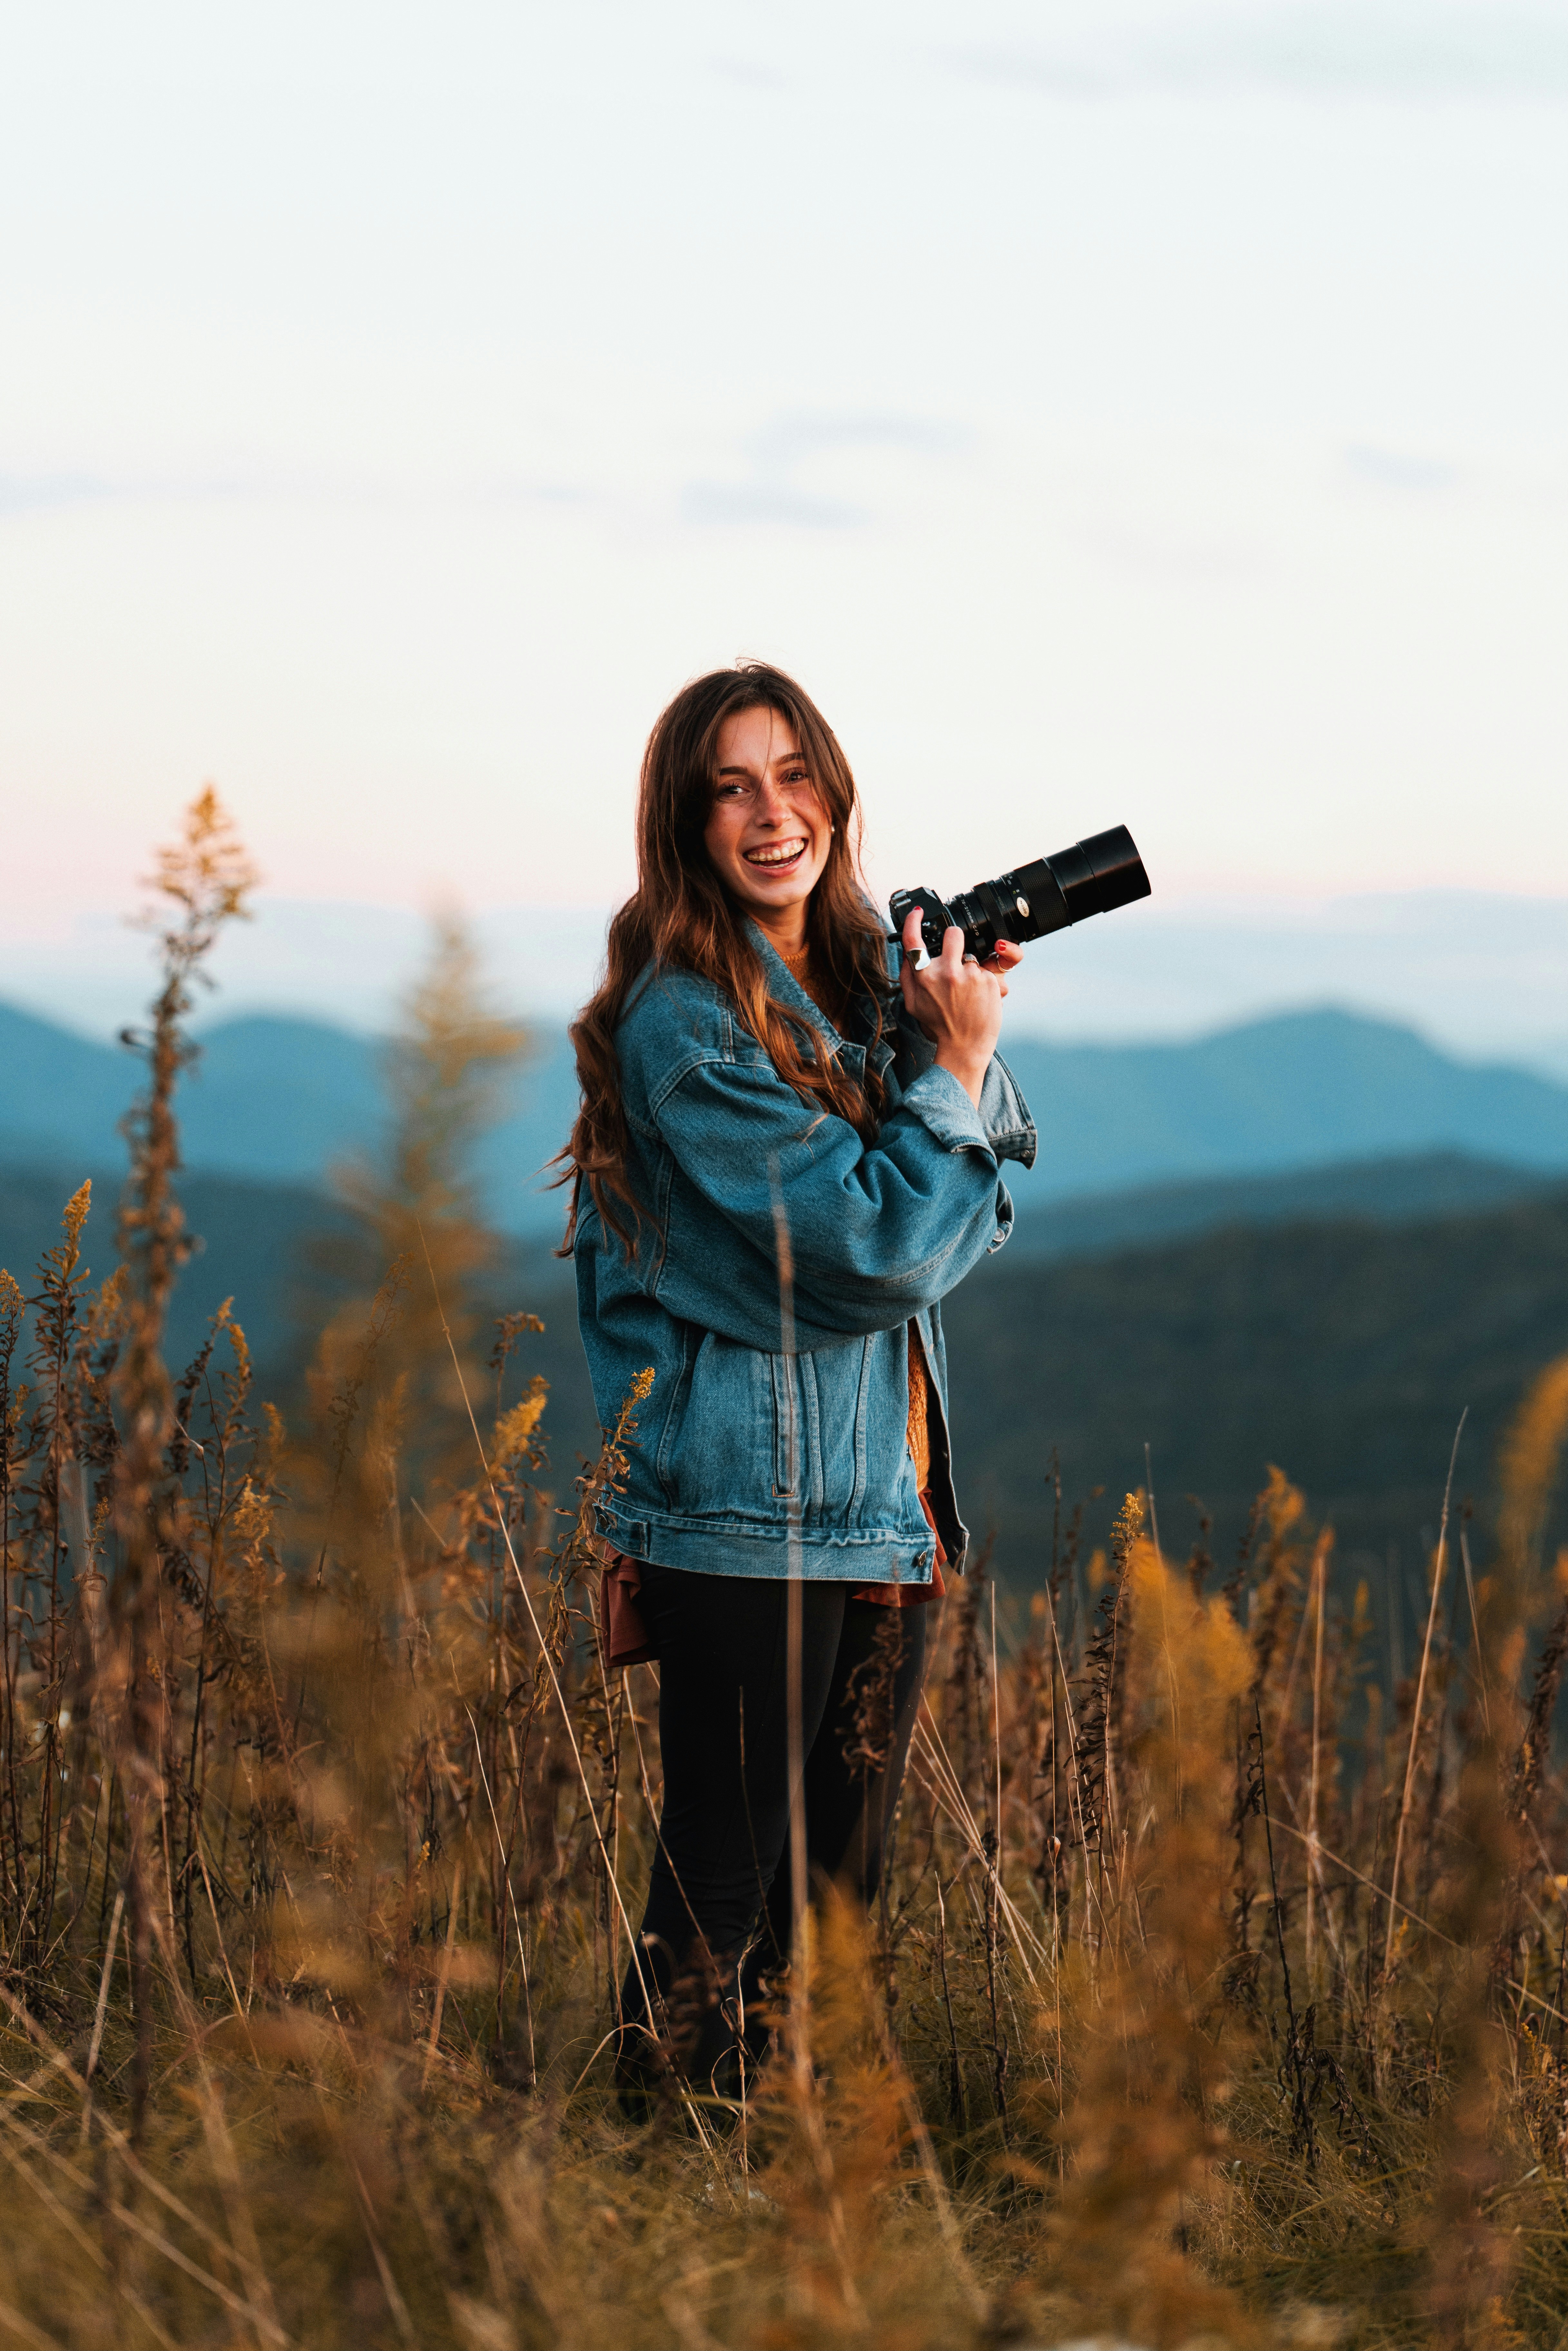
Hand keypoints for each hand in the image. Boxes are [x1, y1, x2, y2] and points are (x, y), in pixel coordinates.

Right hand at [899, 908, 1020, 1107]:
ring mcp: (969, 975)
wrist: (965, 1046)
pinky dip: (984, 981)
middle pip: (953, 934)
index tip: (917, 912)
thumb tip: (907, 955)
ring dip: (970, 968)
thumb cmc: (939, 1026)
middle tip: (956, 955)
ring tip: (967, 991)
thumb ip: (907, 977)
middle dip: (955, 940)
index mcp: (923, 977)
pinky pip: (986, 970)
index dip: (913, 921)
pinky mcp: (988, 981)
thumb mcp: (913, 1004)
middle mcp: (946, 973)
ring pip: (972, 956)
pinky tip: (978, 997)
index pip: (914, 941)